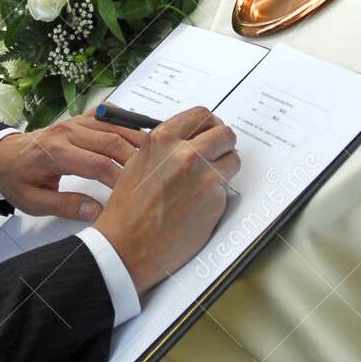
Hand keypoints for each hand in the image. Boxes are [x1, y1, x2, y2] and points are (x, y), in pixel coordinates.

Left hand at [0, 113, 145, 218]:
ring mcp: (75, 122)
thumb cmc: (17, 179)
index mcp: (55, 153)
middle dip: (135, 161)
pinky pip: (109, 116)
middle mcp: (68, 132)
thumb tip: (97, 212)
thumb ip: (65, 206)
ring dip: (136, 142)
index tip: (133, 195)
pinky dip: (126, 125)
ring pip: (115, 126)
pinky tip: (139, 139)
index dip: (119, 180)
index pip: (97, 164)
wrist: (2, 155)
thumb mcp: (33, 202)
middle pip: (112, 141)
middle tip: (152, 177)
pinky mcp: (80, 118)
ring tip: (154, 159)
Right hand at [94, 106, 238, 292]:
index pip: (202, 115)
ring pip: (233, 160)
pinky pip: (227, 188)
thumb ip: (166, 146)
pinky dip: (217, 194)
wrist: (127, 246)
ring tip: (206, 182)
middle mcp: (186, 154)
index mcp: (163, 139)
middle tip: (217, 153)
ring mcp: (204, 177)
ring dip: (225, 168)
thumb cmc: (127, 208)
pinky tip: (197, 205)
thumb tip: (190, 138)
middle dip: (224, 143)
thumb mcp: (138, 162)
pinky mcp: (216, 201)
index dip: (210, 124)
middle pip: (225, 133)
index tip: (210, 131)